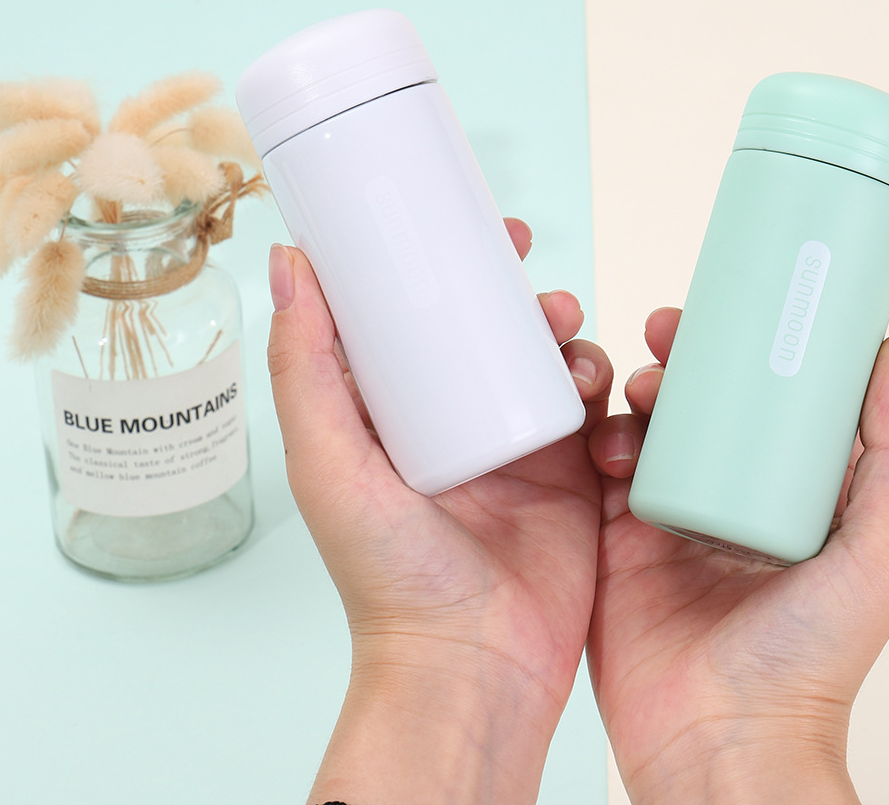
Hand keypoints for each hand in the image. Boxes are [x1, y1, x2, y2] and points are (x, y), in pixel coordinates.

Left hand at [266, 220, 612, 804]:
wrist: (475, 662)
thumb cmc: (389, 577)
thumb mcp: (328, 462)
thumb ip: (304, 367)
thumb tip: (290, 264)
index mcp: (395, 412)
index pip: (414, 318)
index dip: (438, 264)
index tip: (460, 226)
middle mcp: (456, 420)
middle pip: (490, 327)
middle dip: (513, 285)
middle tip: (527, 265)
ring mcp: (516, 444)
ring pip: (547, 355)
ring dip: (562, 327)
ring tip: (564, 330)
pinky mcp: (569, 472)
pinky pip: (592, 405)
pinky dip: (598, 379)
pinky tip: (594, 382)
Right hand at [586, 309, 888, 804]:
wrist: (722, 740)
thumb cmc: (810, 664)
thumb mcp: (881, 552)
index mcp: (795, 499)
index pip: (774, 405)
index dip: (756, 351)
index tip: (741, 310)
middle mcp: (734, 502)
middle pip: (705, 405)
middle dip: (685, 357)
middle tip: (672, 331)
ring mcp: (675, 518)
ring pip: (651, 425)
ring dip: (642, 389)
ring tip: (644, 384)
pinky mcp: (621, 539)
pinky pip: (603, 467)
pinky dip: (600, 435)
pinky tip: (607, 432)